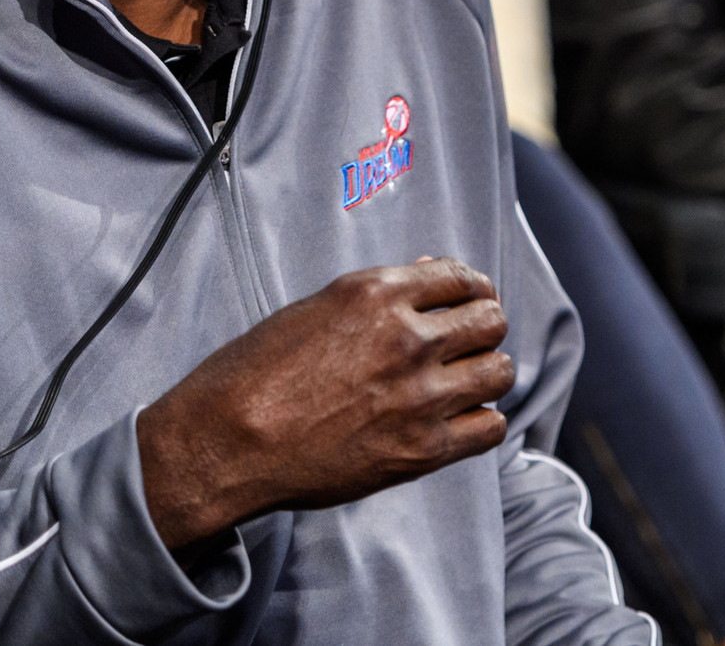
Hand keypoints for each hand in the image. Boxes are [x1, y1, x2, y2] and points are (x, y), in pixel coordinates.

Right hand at [136, 258, 514, 546]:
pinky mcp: (420, 449)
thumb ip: (379, 294)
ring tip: (464, 382)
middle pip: (491, 320)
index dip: (471, 290)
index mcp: (378, 293)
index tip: (468, 303)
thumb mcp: (316, 308)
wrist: (225, 441)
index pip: (461, 278)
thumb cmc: (257, 373)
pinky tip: (458, 420)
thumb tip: (428, 275)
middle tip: (467, 345)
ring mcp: (418, 395)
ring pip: (499, 371)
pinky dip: (480, 421)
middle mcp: (406, 338)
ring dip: (486, 373)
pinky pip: (490, 427)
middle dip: (482, 329)